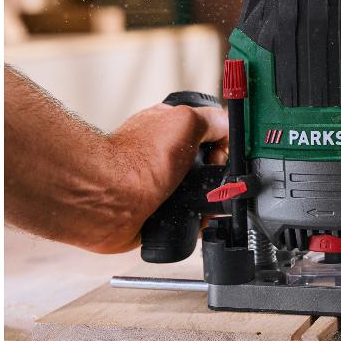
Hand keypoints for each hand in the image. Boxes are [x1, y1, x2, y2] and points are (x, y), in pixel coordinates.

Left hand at [90, 103, 228, 252]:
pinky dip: (196, 221)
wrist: (111, 200)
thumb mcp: (186, 121)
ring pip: (201, 193)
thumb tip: (229, 128)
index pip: (209, 131)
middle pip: (209, 165)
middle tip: (211, 179)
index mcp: (169, 128)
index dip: (222, 144)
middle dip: (217, 175)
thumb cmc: (136, 160)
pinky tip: (194, 218)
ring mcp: (161, 185)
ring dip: (210, 200)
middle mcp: (164, 155)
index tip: (222, 155)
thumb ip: (212, 119)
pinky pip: (189, 218)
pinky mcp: (157, 212)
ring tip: (205, 202)